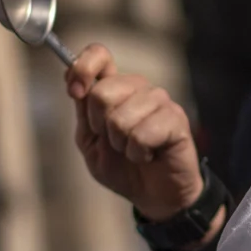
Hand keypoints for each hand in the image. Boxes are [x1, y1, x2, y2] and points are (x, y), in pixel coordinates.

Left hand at [67, 45, 203, 221]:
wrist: (154, 196)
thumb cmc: (123, 168)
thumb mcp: (90, 143)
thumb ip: (83, 114)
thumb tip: (76, 86)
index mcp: (115, 88)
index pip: (99, 55)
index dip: (82, 68)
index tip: (75, 92)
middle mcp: (138, 88)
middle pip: (102, 91)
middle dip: (100, 126)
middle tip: (115, 142)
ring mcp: (159, 101)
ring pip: (121, 117)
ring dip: (121, 145)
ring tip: (135, 151)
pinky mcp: (176, 119)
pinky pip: (142, 134)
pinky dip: (139, 152)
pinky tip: (148, 155)